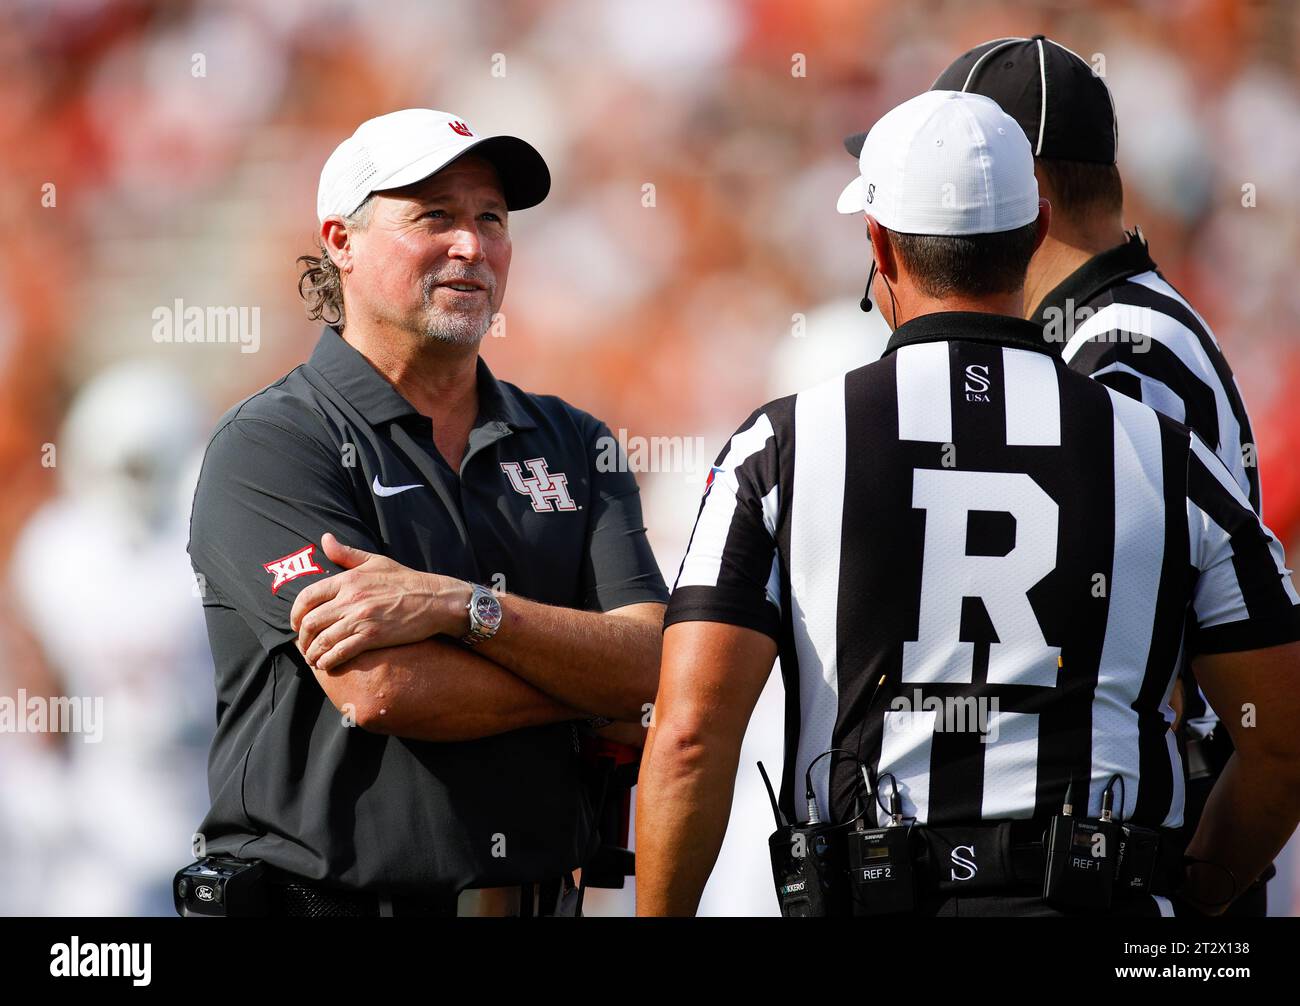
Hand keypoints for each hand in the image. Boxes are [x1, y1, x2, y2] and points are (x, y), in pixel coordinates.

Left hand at [290, 533, 471, 669]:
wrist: (435, 600)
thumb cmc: (406, 580)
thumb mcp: (375, 561)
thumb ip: (346, 553)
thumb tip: (325, 538)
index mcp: (348, 580)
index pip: (307, 597)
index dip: (295, 613)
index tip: (296, 623)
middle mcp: (350, 599)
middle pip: (310, 621)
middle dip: (302, 638)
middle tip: (304, 645)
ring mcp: (361, 619)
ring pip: (322, 640)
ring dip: (313, 653)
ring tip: (313, 659)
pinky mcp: (373, 637)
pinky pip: (341, 652)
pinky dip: (328, 661)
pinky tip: (326, 665)